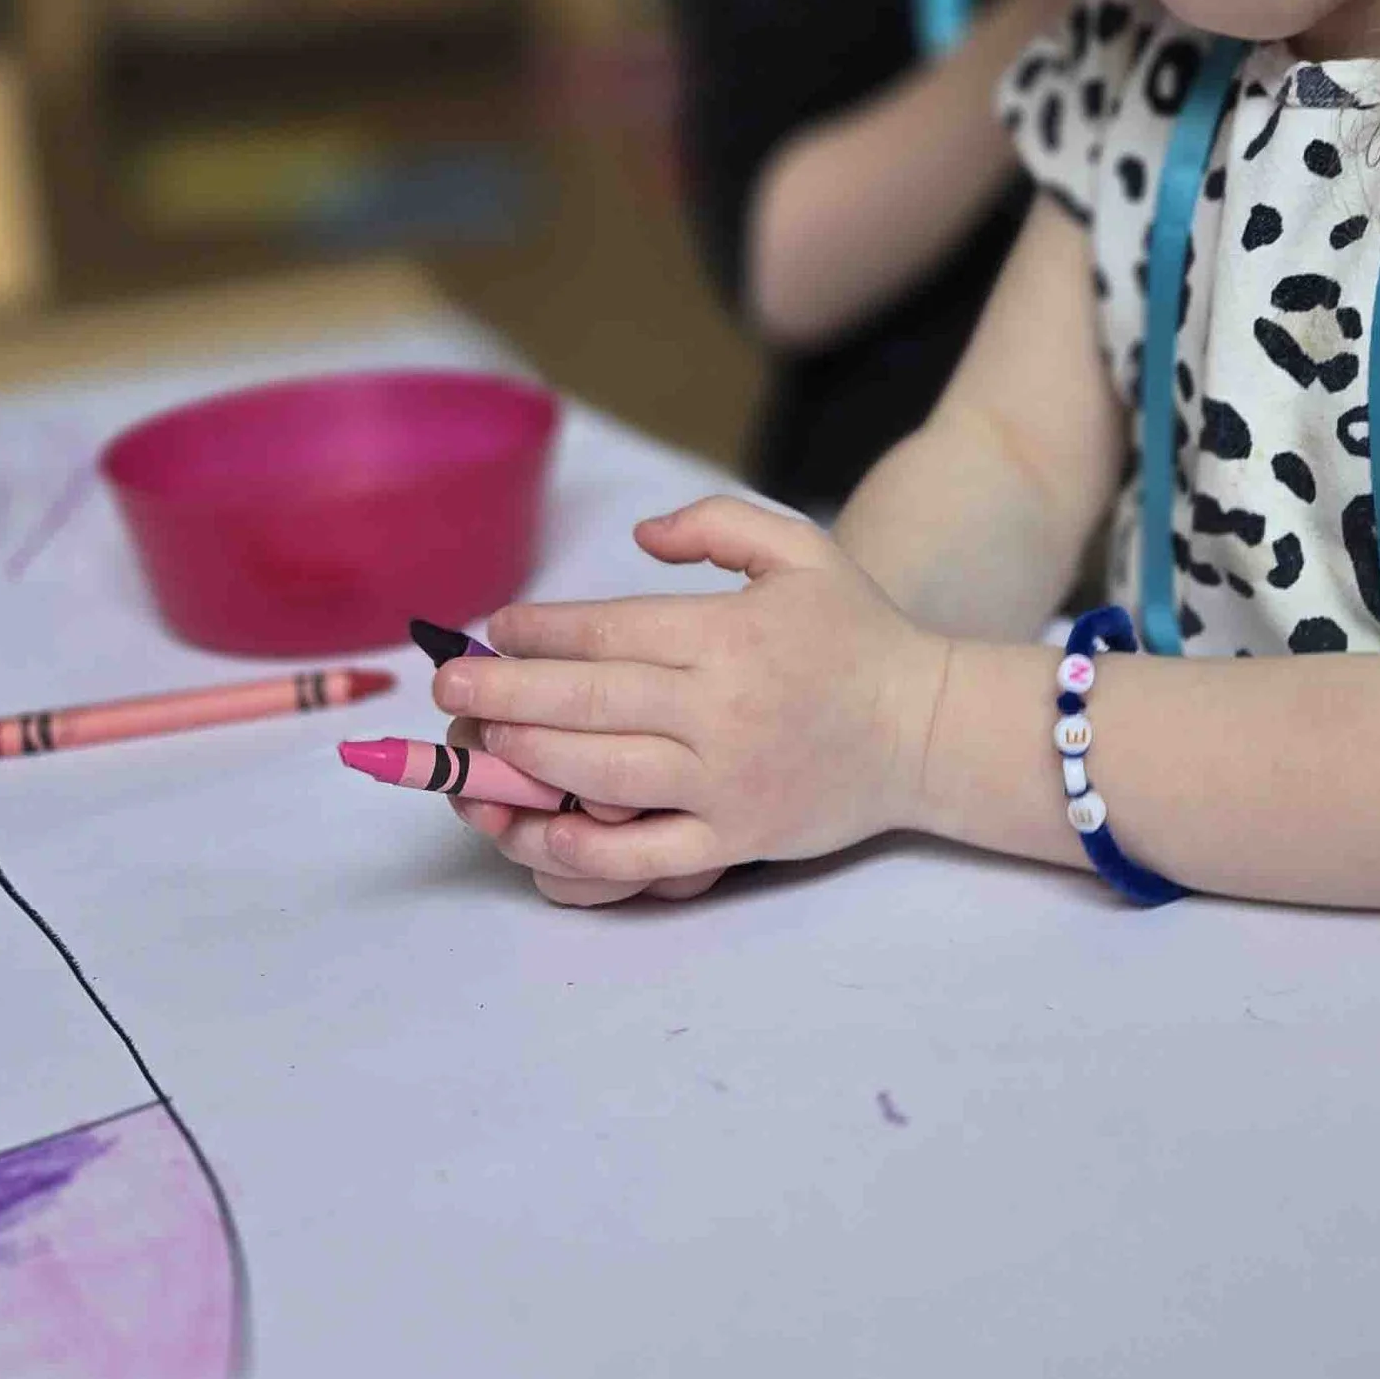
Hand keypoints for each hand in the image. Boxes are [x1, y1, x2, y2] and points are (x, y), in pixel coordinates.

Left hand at [434, 498, 949, 905]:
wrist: (932, 727)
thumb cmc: (857, 633)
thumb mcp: (798, 550)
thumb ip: (715, 525)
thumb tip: (638, 537)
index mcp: (728, 634)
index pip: (607, 630)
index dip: (538, 630)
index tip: (497, 629)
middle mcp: (720, 708)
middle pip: (586, 700)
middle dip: (503, 691)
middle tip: (447, 686)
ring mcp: (726, 780)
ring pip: (600, 774)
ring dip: (525, 759)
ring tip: (474, 746)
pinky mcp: (737, 836)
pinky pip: (645, 853)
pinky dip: (584, 849)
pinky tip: (535, 831)